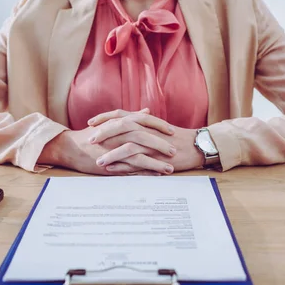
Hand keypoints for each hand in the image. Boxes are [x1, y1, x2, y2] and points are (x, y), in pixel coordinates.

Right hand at [40, 124, 174, 175]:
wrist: (71, 147)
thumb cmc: (92, 134)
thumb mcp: (111, 121)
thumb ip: (131, 116)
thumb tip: (147, 110)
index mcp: (119, 122)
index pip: (144, 121)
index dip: (159, 125)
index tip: (172, 131)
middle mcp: (118, 133)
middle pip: (144, 137)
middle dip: (161, 144)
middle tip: (174, 151)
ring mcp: (114, 149)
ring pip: (139, 155)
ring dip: (156, 162)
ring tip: (170, 168)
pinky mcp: (110, 164)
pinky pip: (130, 169)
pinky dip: (144, 172)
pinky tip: (155, 176)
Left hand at [88, 110, 203, 172]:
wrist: (195, 145)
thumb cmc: (174, 137)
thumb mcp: (155, 127)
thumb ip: (139, 123)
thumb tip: (124, 122)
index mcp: (144, 120)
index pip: (120, 114)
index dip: (104, 118)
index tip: (91, 122)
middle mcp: (146, 129)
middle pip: (121, 127)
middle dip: (104, 133)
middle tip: (90, 140)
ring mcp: (151, 144)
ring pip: (128, 146)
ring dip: (111, 154)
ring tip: (98, 161)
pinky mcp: (156, 158)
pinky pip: (137, 162)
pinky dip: (123, 166)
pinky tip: (112, 170)